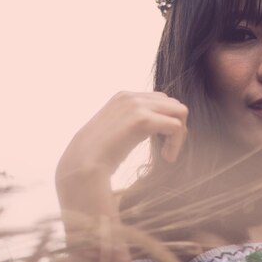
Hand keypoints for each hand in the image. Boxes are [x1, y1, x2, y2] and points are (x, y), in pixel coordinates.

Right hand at [56, 91, 188, 184]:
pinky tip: (167, 157)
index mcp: (124, 98)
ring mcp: (136, 105)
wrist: (82, 165)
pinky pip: (176, 126)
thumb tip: (157, 127)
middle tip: (168, 151)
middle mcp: (130, 97)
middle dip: (177, 127)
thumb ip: (133, 124)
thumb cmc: (98, 156)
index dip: (167, 122)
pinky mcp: (141, 119)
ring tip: (168, 155)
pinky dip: (177, 143)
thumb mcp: (117, 132)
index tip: (161, 145)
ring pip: (179, 112)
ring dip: (180, 135)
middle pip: (174, 104)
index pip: (161, 101)